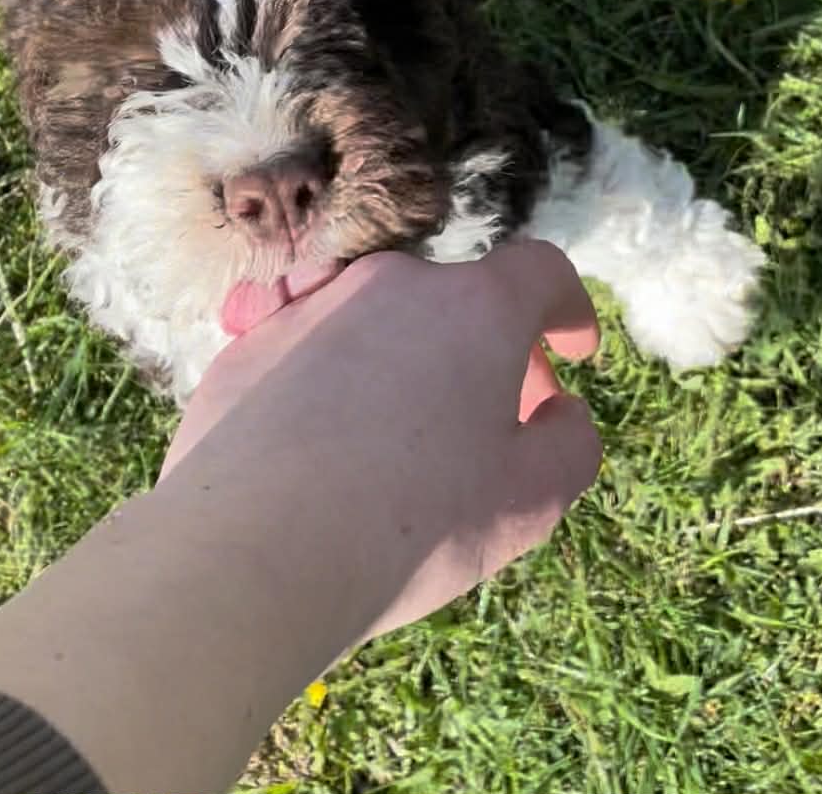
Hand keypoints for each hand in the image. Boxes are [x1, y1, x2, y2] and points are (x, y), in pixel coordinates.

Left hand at [161, 239, 601, 639]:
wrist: (256, 548)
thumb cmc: (413, 524)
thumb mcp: (530, 501)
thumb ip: (570, 442)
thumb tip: (561, 411)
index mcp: (475, 308)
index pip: (540, 272)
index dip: (566, 307)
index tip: (573, 349)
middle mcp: (394, 283)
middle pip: (458, 300)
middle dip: (485, 350)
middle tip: (492, 423)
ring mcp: (313, 303)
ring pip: (377, 315)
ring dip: (403, 355)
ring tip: (402, 427)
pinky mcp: (248, 339)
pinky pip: (303, 334)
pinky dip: (328, 365)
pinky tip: (323, 417)